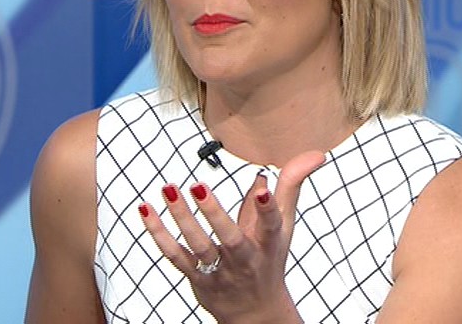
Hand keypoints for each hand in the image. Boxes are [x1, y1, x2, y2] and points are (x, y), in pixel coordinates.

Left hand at [138, 151, 325, 322]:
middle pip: (230, 239)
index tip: (261, 189)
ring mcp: (219, 271)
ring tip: (169, 189)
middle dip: (215, 214)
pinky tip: (146, 209)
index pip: (272, 226)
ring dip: (182, 218)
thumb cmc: (269, 260)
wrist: (255, 315)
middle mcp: (244, 260)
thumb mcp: (285, 226)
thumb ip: (292, 186)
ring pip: (198, 246)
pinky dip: (158, 234)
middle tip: (198, 185)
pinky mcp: (197, 278)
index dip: (267, 208)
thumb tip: (314, 154)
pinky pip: (175, 256)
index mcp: (269, 245)